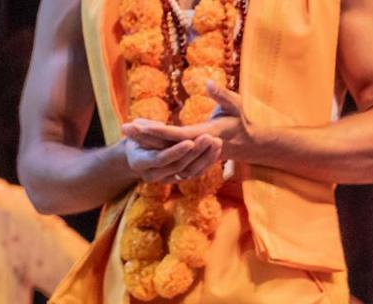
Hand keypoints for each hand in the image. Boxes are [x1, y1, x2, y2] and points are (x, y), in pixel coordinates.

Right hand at [118, 131, 222, 183]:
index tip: (190, 141)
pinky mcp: (177, 179)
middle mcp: (151, 175)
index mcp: (140, 162)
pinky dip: (207, 162)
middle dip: (195, 152)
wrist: (141, 152)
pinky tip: (217, 149)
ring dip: (205, 157)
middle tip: (210, 137)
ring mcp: (165, 179)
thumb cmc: (139, 135)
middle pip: (177, 166)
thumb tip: (127, 126)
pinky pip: (194, 174)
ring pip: (188, 172)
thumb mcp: (138, 129)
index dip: (175, 151)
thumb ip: (139, 129)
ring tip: (217, 141)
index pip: (160, 159)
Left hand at [121, 82, 251, 168]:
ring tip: (127, 129)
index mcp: (206, 135)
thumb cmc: (243, 119)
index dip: (157, 131)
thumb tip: (207, 82)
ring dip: (144, 140)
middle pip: (164, 144)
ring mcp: (191, 152)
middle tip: (124, 127)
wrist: (248, 142)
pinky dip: (152, 144)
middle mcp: (195, 146)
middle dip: (143, 137)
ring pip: (163, 148)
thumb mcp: (236, 104)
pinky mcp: (188, 153)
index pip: (177, 135)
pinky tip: (138, 137)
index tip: (140, 125)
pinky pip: (167, 151)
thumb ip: (222, 95)